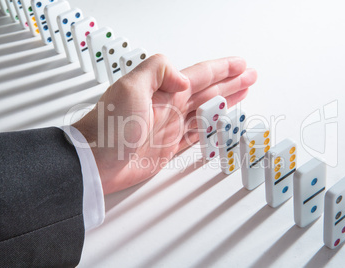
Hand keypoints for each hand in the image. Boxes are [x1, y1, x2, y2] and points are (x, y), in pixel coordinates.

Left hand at [73, 54, 256, 193]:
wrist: (95, 161)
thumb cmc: (108, 127)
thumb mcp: (129, 87)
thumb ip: (157, 71)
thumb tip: (184, 79)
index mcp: (163, 91)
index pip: (201, 75)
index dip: (223, 69)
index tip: (240, 65)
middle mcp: (170, 107)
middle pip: (208, 91)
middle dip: (231, 83)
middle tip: (249, 77)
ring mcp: (170, 127)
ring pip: (206, 111)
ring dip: (224, 102)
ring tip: (241, 95)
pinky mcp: (169, 147)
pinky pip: (197, 135)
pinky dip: (211, 128)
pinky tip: (219, 123)